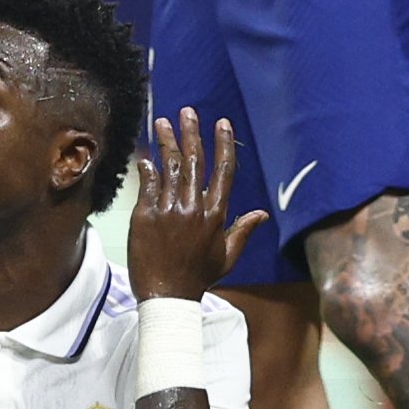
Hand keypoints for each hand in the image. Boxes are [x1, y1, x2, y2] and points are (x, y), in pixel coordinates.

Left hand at [125, 109, 267, 302]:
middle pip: (195, 161)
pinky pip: (147, 184)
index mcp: (216, 215)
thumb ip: (243, 231)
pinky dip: (147, 167)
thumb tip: (263, 214)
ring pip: (170, 167)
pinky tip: (145, 154)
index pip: (223, 171)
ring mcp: (169, 210)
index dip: (223, 145)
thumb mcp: (227, 257)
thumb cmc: (198, 278)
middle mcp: (194, 208)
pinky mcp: (145, 215)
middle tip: (187, 112)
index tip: (221, 123)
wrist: (167, 296)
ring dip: (166, 142)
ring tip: (161, 121)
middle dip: (192, 133)